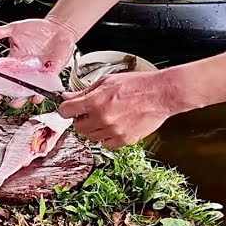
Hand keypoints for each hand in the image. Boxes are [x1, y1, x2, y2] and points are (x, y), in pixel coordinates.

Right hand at [0, 17, 77, 106]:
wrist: (57, 28)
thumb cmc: (36, 30)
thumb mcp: (14, 29)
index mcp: (13, 63)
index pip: (1, 78)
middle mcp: (24, 72)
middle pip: (14, 90)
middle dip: (7, 96)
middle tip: (0, 97)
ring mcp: (38, 75)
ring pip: (30, 92)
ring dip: (25, 98)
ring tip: (20, 100)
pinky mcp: (51, 75)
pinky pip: (47, 87)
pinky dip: (43, 92)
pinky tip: (38, 94)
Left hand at [58, 71, 173, 148]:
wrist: (160, 94)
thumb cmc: (137, 85)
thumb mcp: (107, 81)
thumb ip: (85, 91)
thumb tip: (67, 96)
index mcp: (95, 101)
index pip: (66, 111)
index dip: (66, 109)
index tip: (70, 108)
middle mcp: (102, 118)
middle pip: (77, 127)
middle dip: (81, 119)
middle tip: (90, 111)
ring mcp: (113, 131)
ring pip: (90, 137)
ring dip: (93, 128)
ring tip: (105, 117)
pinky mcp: (124, 140)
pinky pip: (105, 144)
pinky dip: (106, 137)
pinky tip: (113, 126)